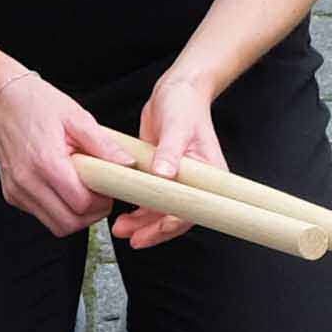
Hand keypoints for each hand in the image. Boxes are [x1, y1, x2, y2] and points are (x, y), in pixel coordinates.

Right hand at [0, 61, 134, 240]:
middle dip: (90, 216)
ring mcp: (17, 190)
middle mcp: (27, 181)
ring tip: (82, 193)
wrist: (2, 100)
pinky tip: (63, 189)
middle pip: (69, 223)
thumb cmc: (37, 104)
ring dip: (74, 216)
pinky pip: (41, 215)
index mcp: (45, 161)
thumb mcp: (76, 117)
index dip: (101, 202)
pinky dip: (57, 209)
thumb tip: (127, 164)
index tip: (108, 191)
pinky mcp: (12, 195)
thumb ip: (103, 145)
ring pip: (55, 225)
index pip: (81, 204)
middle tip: (99, 197)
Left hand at [115, 70, 230, 251]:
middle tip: (133, 239)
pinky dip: (139, 211)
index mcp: (209, 174)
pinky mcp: (164, 178)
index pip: (195, 207)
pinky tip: (125, 216)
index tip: (155, 229)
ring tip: (121, 230)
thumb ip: (170, 151)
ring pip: (162, 213)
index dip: (174, 222)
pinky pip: (153, 202)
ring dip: (142, 224)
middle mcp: (197, 182)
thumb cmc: (183, 105)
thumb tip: (164, 174)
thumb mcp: (176, 125)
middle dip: (154, 230)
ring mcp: (179, 182)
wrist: (176, 92)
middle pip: (177, 216)